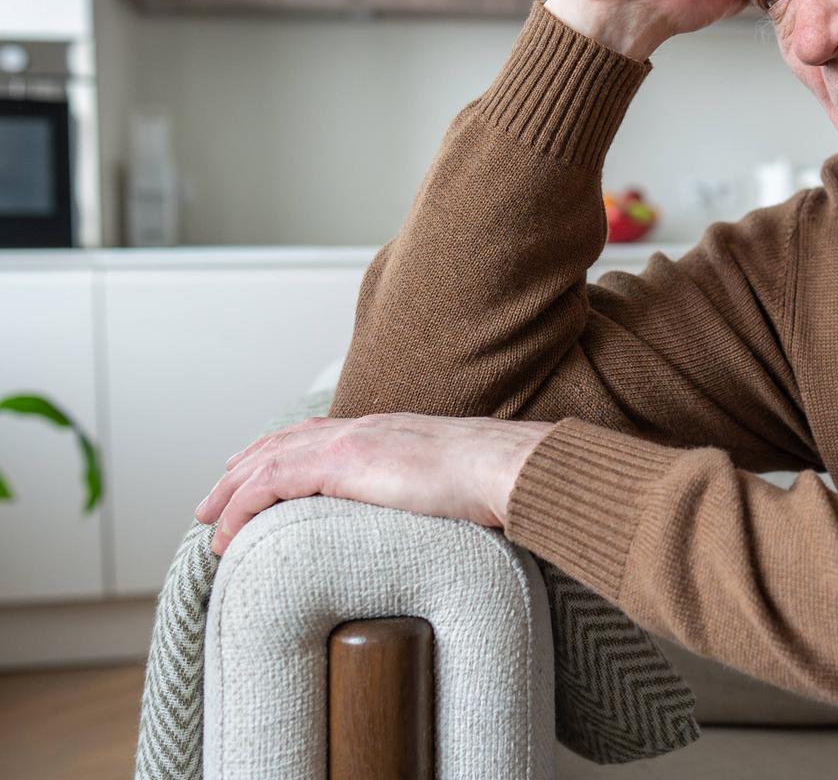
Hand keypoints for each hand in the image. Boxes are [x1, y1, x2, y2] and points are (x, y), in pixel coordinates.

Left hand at [194, 413, 557, 555]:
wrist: (506, 467)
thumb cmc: (496, 482)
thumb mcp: (455, 481)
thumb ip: (433, 488)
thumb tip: (440, 513)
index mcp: (388, 431)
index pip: (320, 436)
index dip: (281, 452)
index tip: (256, 472)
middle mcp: (363, 428)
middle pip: (282, 443)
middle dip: (242, 470)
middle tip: (213, 500)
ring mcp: (350, 441)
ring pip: (266, 461)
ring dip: (230, 493)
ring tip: (208, 523)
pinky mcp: (340, 461)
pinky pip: (270, 483)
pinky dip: (241, 507)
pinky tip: (227, 533)